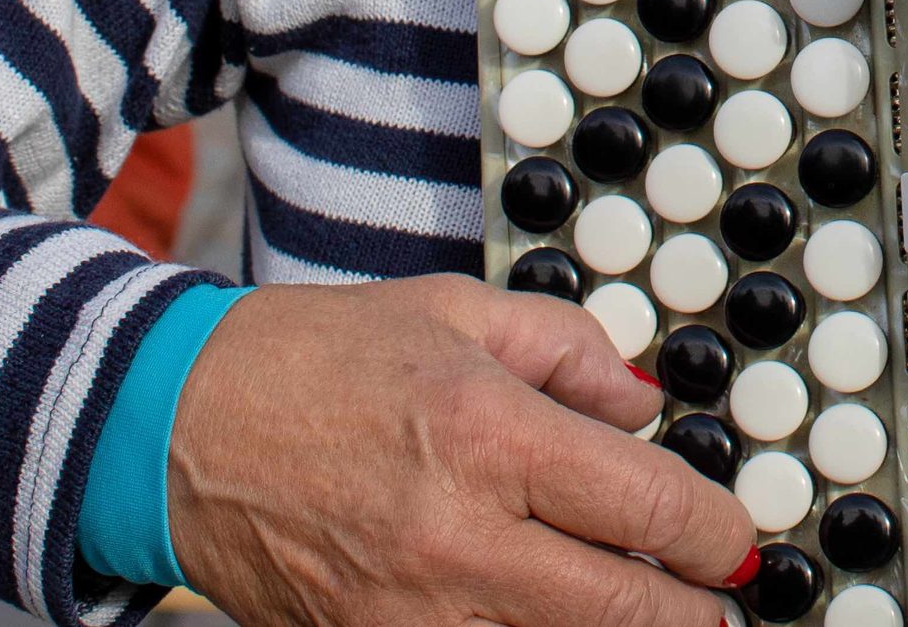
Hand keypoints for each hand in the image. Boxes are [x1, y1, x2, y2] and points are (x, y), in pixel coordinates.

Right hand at [166, 279, 755, 625]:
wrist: (173, 426)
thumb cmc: (310, 360)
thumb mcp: (454, 311)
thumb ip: (567, 349)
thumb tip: (643, 403)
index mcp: (489, 435)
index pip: (647, 507)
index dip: (714, 532)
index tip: (734, 537)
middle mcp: (459, 536)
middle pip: (621, 608)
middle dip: (691, 610)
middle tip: (717, 597)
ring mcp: (411, 611)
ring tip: (649, 612)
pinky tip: (554, 618)